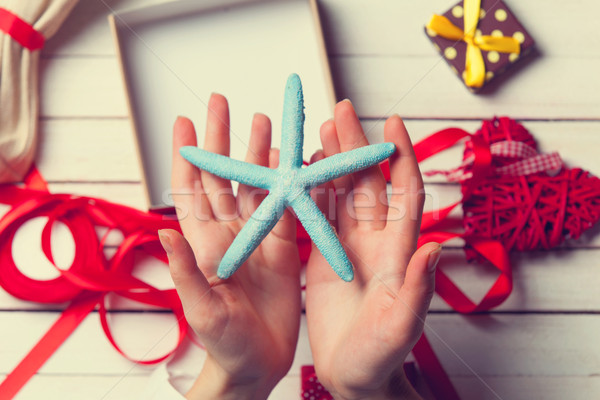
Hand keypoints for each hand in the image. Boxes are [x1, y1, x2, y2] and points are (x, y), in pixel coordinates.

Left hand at [159, 94, 301, 399]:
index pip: (190, 189)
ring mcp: (257, 236)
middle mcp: (229, 232)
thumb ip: (186, 271)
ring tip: (262, 121)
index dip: (187, 153)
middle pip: (223, 175)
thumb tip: (165, 232)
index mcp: (204, 243)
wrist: (258, 362)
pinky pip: (287, 206)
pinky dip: (289, 181)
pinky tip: (290, 159)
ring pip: (256, 184)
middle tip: (222, 101)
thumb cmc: (224, 342)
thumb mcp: (202, 309)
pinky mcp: (284, 246)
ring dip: (257, 152)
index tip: (184, 120)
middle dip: (222, 137)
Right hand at [305, 100, 440, 399]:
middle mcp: (375, 242)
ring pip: (341, 192)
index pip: (403, 194)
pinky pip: (318, 214)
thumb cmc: (380, 357)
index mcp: (396, 253)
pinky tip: (302, 169)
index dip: (399, 157)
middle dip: (354, 145)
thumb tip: (435, 245)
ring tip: (319, 128)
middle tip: (340, 110)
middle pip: (366, 182)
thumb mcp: (399, 326)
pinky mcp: (326, 256)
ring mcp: (349, 247)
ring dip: (332, 160)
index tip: (392, 122)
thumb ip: (416, 289)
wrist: (354, 375)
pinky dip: (311, 189)